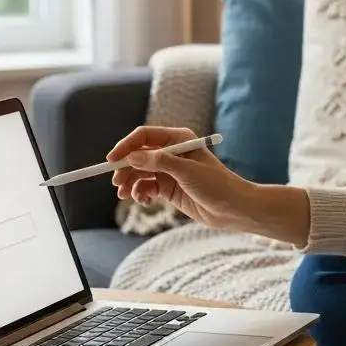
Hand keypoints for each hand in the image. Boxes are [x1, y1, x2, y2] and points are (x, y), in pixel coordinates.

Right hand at [107, 125, 250, 229]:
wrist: (233, 209)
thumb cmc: (216, 185)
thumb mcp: (186, 171)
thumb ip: (159, 163)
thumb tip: (132, 157)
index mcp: (178, 139)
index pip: (144, 136)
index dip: (126, 146)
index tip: (112, 160)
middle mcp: (172, 152)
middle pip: (138, 155)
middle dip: (125, 168)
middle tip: (117, 184)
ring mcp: (170, 171)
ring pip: (140, 173)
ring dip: (130, 183)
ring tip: (124, 195)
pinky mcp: (169, 188)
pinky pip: (146, 187)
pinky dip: (140, 194)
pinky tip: (144, 202)